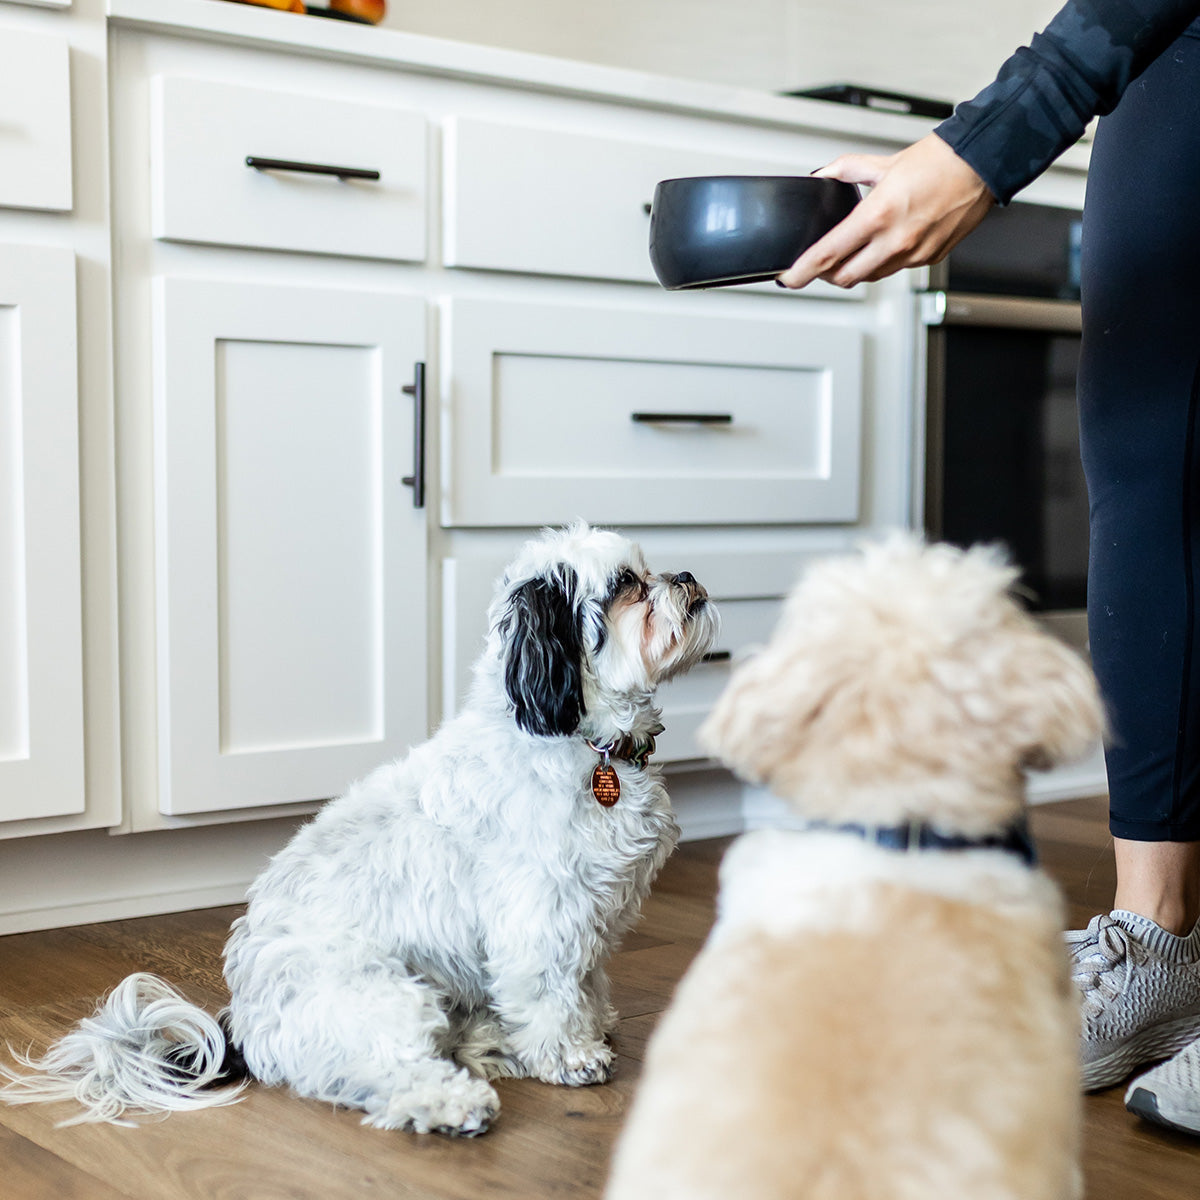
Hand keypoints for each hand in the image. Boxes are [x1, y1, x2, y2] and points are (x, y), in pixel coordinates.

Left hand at [777, 133, 995, 289]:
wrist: (980, 164)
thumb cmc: (938, 161)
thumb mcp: (882, 162)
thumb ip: (846, 171)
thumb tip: (823, 178)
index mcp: (878, 215)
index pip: (828, 254)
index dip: (802, 271)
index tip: (789, 278)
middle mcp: (896, 241)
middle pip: (845, 277)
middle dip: (826, 274)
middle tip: (818, 265)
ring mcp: (914, 254)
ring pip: (870, 277)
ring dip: (855, 269)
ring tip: (850, 253)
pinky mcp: (929, 258)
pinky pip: (895, 269)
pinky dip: (882, 262)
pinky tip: (883, 245)